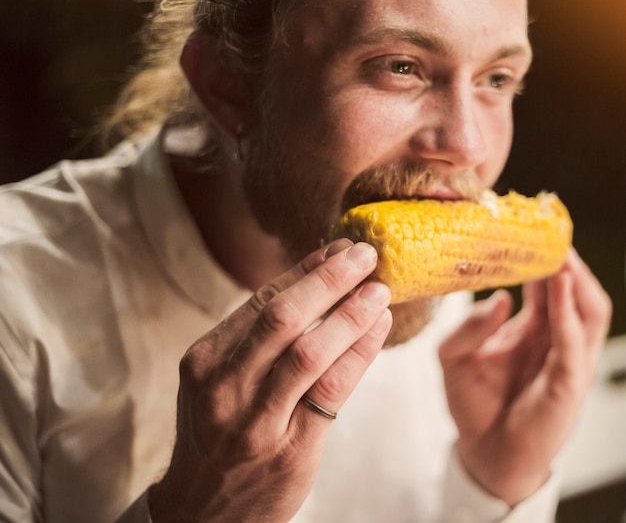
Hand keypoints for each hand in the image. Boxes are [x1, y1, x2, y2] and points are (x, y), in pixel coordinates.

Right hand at [148, 239, 391, 522]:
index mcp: (204, 359)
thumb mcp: (217, 381)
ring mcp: (255, 420)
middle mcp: (225, 386)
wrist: (202, 510)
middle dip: (329, 279)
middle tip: (365, 254)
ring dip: (350, 313)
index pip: (261, 300)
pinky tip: (378, 328)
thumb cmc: (217, 433)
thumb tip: (310, 284)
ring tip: (380, 288)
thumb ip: (254, 339)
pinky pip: (332, 390)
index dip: (304, 270)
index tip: (337, 248)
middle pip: (283, 317)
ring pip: (310, 351)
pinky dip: (359, 352)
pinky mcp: (289, 448)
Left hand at [439, 249, 611, 505]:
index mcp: (532, 329)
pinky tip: (557, 287)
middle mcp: (555, 340)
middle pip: (573, 291)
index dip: (540, 257)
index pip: (544, 285)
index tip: (528, 228)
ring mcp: (566, 361)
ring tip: (560, 253)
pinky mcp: (568, 384)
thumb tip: (499, 298)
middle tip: (551, 231)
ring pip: (588, 311)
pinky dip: (567, 313)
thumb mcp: (454, 357)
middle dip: (565, 261)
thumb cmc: (473, 402)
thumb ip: (468, 327)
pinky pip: (575, 343)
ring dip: (576, 280)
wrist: (482, 451)